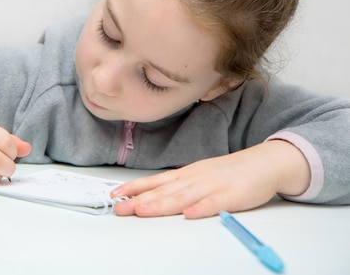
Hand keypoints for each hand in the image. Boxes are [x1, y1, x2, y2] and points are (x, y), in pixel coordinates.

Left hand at [111, 140, 309, 218]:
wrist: (263, 163)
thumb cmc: (228, 172)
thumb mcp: (198, 175)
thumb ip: (178, 186)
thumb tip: (152, 194)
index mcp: (186, 175)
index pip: (154, 182)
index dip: (134, 189)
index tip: (114, 195)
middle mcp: (194, 179)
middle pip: (163, 191)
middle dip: (139, 201)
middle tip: (120, 208)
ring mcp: (212, 186)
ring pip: (183, 197)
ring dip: (161, 205)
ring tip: (143, 211)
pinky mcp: (232, 195)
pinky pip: (215, 203)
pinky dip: (202, 208)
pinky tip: (189, 215)